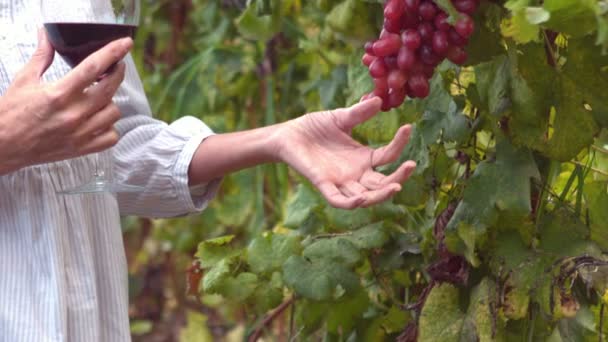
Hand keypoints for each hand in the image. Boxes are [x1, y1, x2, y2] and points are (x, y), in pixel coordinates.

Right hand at [0, 29, 132, 174]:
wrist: (2, 145)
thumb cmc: (11, 113)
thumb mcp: (24, 80)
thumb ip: (41, 57)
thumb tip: (46, 35)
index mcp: (58, 94)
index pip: (93, 67)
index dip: (112, 52)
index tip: (125, 43)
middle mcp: (73, 114)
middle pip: (110, 89)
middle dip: (117, 73)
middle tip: (116, 66)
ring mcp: (80, 133)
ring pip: (114, 112)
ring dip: (110, 101)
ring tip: (100, 97)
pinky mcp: (82, 149)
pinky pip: (111, 137)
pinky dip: (110, 128)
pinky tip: (99, 120)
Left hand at [276, 97, 415, 208]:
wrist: (288, 135)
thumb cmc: (314, 127)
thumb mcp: (340, 118)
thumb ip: (359, 113)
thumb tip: (379, 100)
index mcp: (363, 158)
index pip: (388, 157)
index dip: (400, 144)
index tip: (408, 127)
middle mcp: (355, 174)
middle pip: (382, 183)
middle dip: (398, 178)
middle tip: (411, 165)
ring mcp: (340, 181)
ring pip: (366, 197)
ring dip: (381, 195)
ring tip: (395, 186)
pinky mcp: (323, 184)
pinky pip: (338, 200)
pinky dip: (350, 204)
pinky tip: (361, 199)